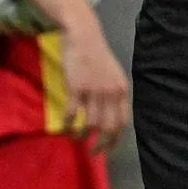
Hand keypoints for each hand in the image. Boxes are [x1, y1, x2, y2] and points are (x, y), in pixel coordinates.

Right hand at [60, 20, 130, 153]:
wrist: (84, 36)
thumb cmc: (98, 55)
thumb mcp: (114, 75)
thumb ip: (115, 94)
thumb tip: (113, 117)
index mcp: (122, 90)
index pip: (123, 122)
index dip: (116, 139)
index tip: (108, 149)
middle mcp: (110, 93)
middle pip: (108, 127)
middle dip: (101, 144)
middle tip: (93, 152)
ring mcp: (94, 91)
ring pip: (90, 124)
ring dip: (82, 136)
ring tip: (77, 138)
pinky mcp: (76, 88)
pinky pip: (72, 114)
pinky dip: (68, 125)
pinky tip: (64, 128)